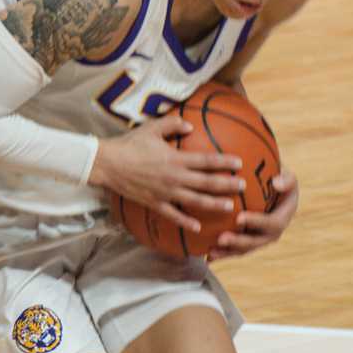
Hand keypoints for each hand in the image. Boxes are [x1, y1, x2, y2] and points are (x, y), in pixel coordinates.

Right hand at [92, 113, 243, 233]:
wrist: (109, 164)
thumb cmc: (130, 144)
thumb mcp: (152, 128)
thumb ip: (173, 124)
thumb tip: (191, 126)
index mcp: (175, 158)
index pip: (206, 160)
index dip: (224, 161)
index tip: (239, 163)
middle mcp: (174, 177)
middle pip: (206, 182)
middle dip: (227, 184)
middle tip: (243, 186)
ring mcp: (165, 193)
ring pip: (195, 200)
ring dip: (214, 203)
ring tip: (230, 207)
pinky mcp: (155, 203)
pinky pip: (174, 215)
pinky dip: (186, 222)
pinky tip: (198, 227)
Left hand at [210, 169, 299, 259]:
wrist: (273, 190)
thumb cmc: (278, 179)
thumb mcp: (288, 177)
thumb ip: (286, 180)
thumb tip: (276, 183)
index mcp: (282, 218)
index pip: (272, 223)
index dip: (256, 222)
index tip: (239, 218)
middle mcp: (272, 233)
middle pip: (256, 242)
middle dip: (238, 242)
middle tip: (221, 239)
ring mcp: (259, 239)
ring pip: (244, 249)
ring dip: (227, 252)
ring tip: (211, 251)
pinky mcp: (248, 242)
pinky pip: (235, 250)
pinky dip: (222, 253)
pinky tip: (207, 256)